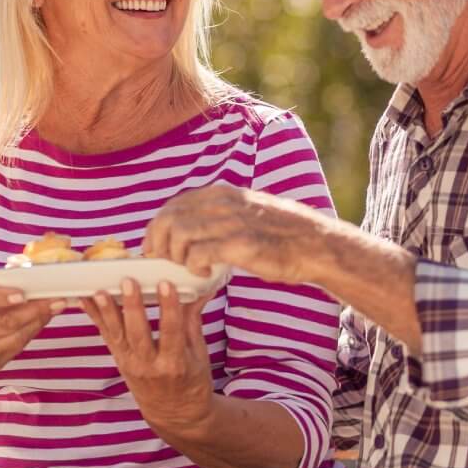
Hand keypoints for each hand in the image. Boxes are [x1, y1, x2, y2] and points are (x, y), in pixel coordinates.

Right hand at [0, 262, 62, 379]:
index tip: (22, 291)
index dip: (1, 297)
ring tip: (56, 303)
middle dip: (33, 308)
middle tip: (54, 296)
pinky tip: (43, 317)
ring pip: (15, 337)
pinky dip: (32, 330)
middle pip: (4, 323)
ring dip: (39, 320)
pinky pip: (17, 347)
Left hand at [81, 281, 214, 432]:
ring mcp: (131, 365)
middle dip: (132, 307)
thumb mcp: (199, 354)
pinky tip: (87, 299)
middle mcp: (150, 366)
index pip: (172, 332)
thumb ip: (193, 320)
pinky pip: (106, 337)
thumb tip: (200, 288)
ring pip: (117, 335)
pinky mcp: (119, 361)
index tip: (166, 284)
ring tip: (100, 291)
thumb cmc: (191, 382)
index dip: (168, 308)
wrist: (174, 414)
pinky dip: (95, 317)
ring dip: (107, 312)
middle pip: (138, 334)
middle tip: (129, 282)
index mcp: (175, 364)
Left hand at [144, 184, 329, 284]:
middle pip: (169, 218)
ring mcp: (232, 222)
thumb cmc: (279, 235)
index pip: (173, 205)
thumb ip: (217, 215)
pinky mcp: (240, 244)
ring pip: (179, 235)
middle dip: (158, 243)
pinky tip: (205, 273)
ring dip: (176, 256)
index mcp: (221, 193)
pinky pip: (199, 254)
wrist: (314, 245)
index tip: (152, 248)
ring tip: (188, 268)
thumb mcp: (244, 212)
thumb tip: (187, 228)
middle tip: (162, 262)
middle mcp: (223, 202)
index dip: (156, 228)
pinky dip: (194, 266)